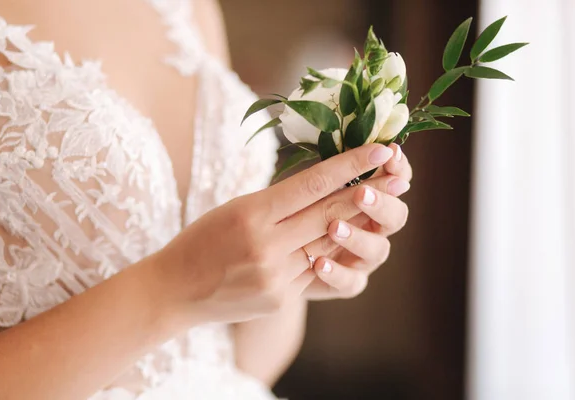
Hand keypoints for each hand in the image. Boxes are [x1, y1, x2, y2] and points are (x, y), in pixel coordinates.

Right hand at [152, 144, 397, 325]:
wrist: (174, 290)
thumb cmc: (203, 239)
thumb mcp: (236, 207)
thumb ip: (280, 200)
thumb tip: (325, 186)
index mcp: (252, 213)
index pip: (312, 183)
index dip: (350, 164)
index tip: (379, 148)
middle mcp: (267, 245)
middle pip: (330, 214)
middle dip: (369, 192)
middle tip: (399, 175)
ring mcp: (277, 276)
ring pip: (330, 244)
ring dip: (359, 223)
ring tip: (384, 203)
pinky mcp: (282, 299)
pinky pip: (317, 272)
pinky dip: (332, 254)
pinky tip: (349, 238)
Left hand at [301, 143, 412, 299]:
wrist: (274, 255)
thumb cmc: (292, 209)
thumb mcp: (307, 185)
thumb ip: (329, 168)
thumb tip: (341, 130)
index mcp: (371, 195)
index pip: (396, 178)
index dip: (398, 167)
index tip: (389, 152)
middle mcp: (375, 226)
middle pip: (396, 215)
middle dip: (381, 202)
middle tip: (361, 192)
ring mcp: (364, 257)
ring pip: (378, 249)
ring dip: (358, 237)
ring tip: (333, 228)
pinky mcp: (347, 283)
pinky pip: (352, 282)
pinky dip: (337, 273)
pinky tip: (318, 263)